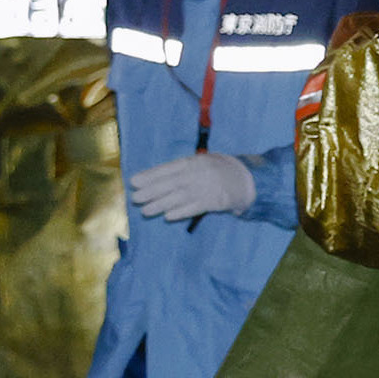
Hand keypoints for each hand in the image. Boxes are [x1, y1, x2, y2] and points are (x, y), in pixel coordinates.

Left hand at [130, 151, 254, 221]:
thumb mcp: (200, 162)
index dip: (150, 175)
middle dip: (151, 191)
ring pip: (180, 197)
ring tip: (145, 210)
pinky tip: (168, 216)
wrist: (245, 180)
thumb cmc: (217, 170)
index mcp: (194, 161)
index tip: (134, 181)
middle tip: (135, 198)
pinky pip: (195, 208)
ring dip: (161, 204)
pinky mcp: (215, 202)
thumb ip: (181, 169)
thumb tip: (154, 179)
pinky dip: (181, 212)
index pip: (168, 168)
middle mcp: (199, 173)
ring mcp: (207, 188)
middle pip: (171, 183)